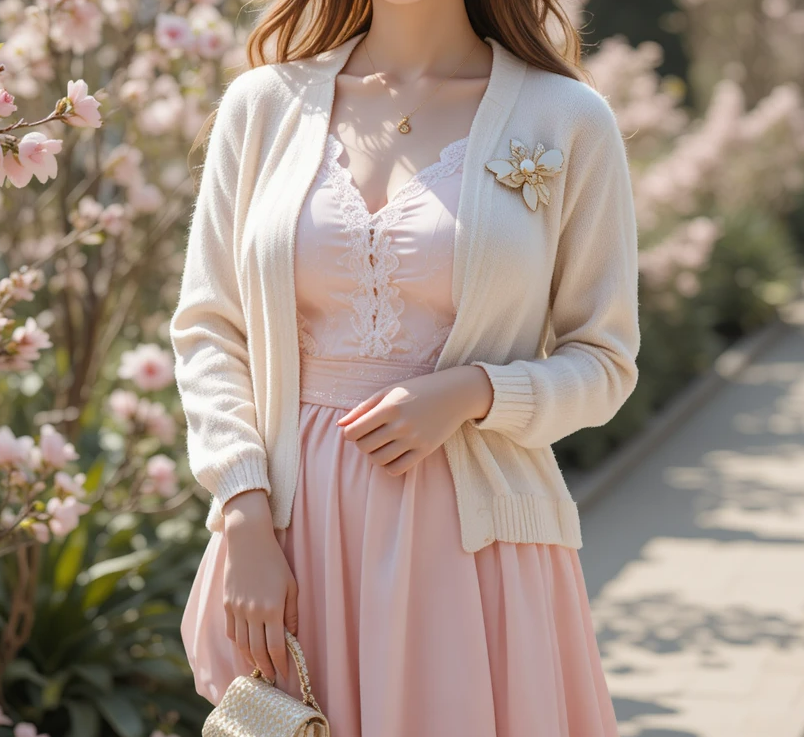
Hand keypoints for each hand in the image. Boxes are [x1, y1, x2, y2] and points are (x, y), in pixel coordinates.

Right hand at [222, 490, 297, 682]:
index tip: (284, 672)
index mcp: (272, 608)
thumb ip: (292, 612)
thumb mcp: (291, 585)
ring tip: (258, 667)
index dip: (280, 662)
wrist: (248, 541)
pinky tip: (245, 647)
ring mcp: (237, 609)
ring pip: (242, 644)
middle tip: (270, 677)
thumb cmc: (274, 561)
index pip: (275, 646)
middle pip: (257, 650)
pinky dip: (238, 643)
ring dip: (249, 658)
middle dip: (264, 667)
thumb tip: (292, 635)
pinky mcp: (227, 604)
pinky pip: (231, 631)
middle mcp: (252, 612)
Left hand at [335, 365, 492, 475]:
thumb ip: (362, 408)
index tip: (356, 431)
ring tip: (381, 445)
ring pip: (379, 460)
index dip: (349, 434)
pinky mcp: (425, 450)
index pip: (354, 432)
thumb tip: (341, 426)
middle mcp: (400, 424)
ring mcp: (413, 439)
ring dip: (374, 455)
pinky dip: (389, 466)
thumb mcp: (389, 392)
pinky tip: (392, 455)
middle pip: (364, 447)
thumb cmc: (417, 390)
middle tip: (370, 436)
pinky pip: (397, 469)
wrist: (454, 394)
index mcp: (388, 407)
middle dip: (362, 444)